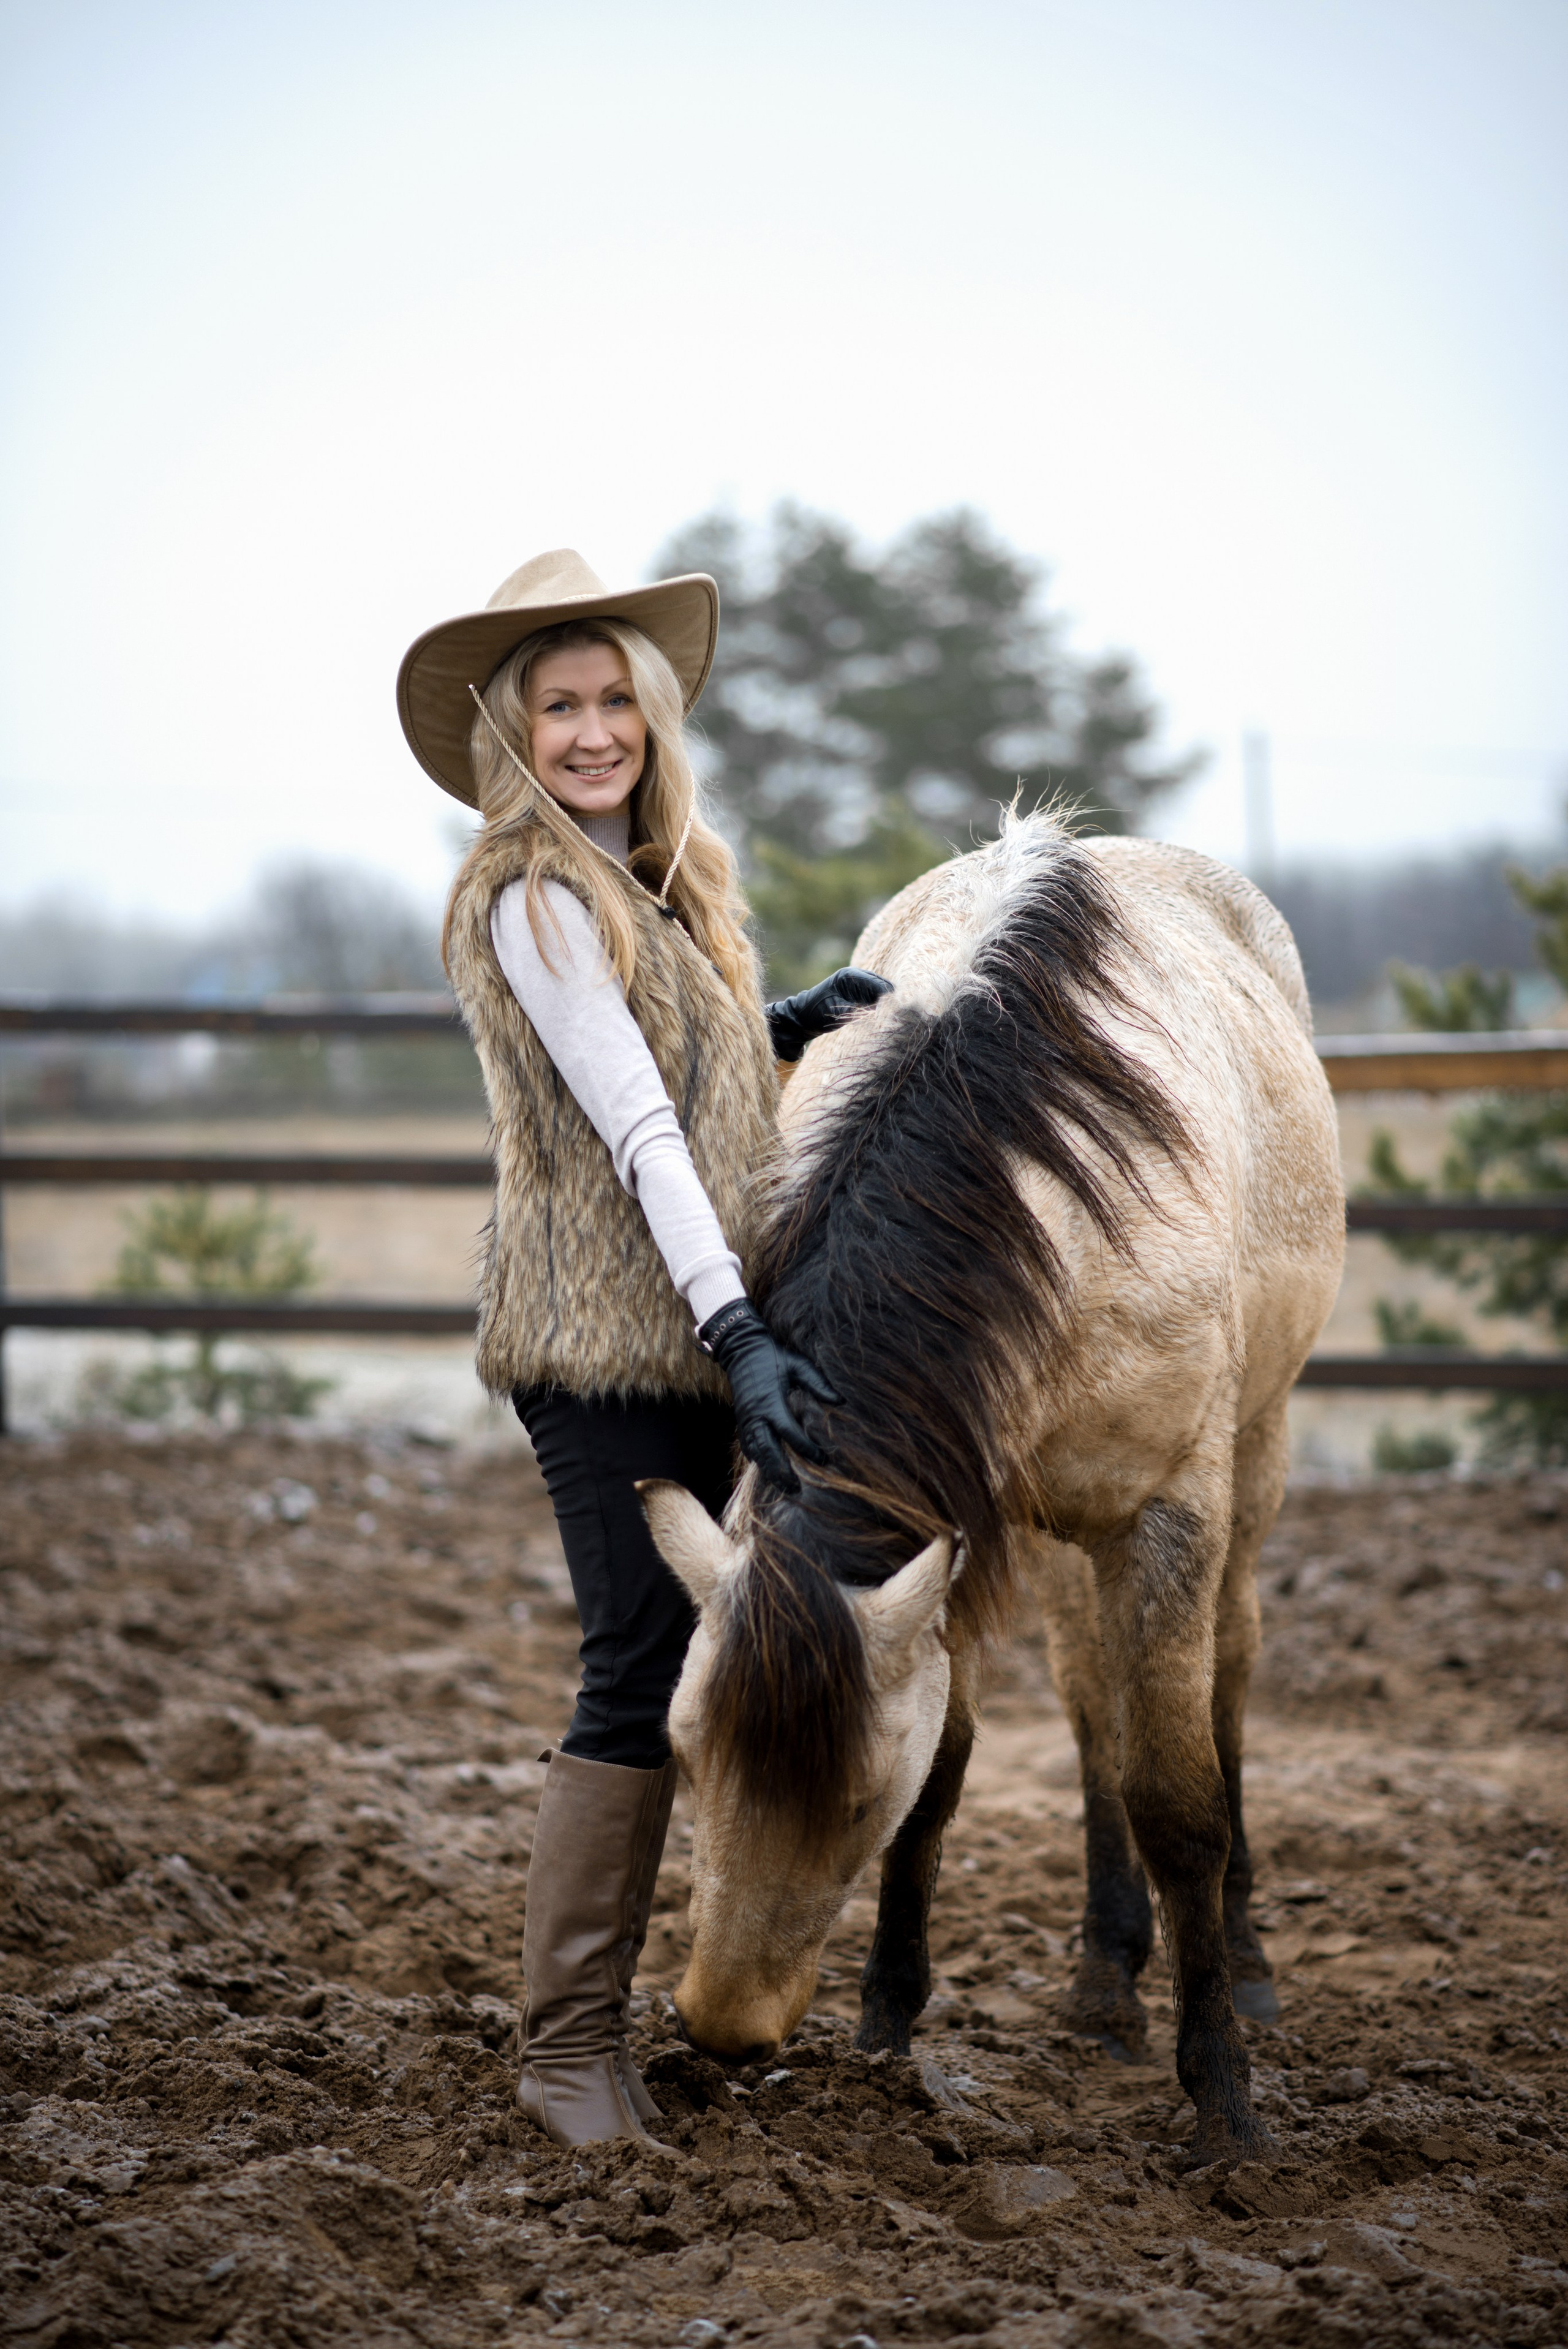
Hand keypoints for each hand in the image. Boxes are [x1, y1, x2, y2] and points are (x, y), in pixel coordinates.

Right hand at [698, 1299, 837, 1494]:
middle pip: (768, 1452)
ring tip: (785, 1487)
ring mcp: (746, 1419)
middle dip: (782, 1472)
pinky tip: (767, 1470)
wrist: (741, 1349)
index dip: (806, 1449)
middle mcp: (756, 1415)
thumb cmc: (774, 1356)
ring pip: (756, 1453)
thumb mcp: (798, 1365)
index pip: (789, 1433)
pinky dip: (758, 1460)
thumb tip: (841, 1401)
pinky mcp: (741, 1420)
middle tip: (797, 1490)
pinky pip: (748, 1446)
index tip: (823, 1459)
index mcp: (772, 1402)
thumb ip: (818, 1383)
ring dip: (769, 1471)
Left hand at [765, 967, 892, 1063]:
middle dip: (892, 1002)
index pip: (878, 985)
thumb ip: (855, 1011)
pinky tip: (884, 1021)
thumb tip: (876, 1014)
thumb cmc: (815, 1013)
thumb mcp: (835, 1013)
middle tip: (898, 1020)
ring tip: (893, 1021)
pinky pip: (877, 1000)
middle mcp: (857, 976)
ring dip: (889, 1006)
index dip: (890, 999)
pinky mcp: (859, 994)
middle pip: (885, 987)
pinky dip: (882, 1009)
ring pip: (883, 993)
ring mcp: (859, 985)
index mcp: (850, 976)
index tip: (897, 1014)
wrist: (802, 1017)